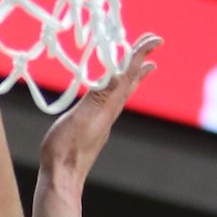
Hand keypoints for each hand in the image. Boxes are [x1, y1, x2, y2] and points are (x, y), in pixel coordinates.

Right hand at [39, 34, 159, 180]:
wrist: (62, 177)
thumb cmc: (66, 148)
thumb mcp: (82, 117)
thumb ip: (99, 96)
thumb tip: (120, 73)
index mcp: (108, 106)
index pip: (128, 74)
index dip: (140, 54)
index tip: (155, 38)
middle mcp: (110, 111)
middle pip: (130, 81)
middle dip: (141, 61)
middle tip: (152, 44)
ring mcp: (102, 120)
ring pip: (123, 91)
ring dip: (133, 75)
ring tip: (144, 67)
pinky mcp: (93, 127)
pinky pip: (110, 100)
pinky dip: (117, 88)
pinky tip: (111, 92)